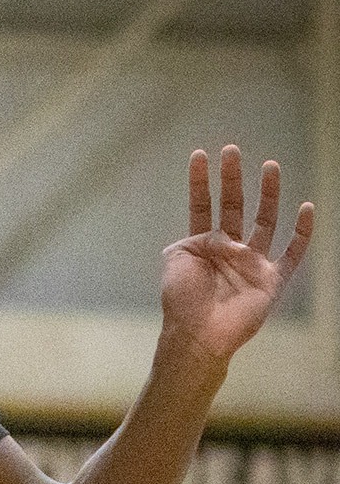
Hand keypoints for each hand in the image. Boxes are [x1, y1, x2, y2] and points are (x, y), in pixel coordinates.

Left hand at [160, 145, 314, 364]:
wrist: (198, 333)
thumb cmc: (181, 299)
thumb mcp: (177, 260)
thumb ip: (194, 238)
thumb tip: (220, 234)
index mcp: (201, 244)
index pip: (202, 205)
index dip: (201, 181)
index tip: (200, 155)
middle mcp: (229, 249)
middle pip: (234, 206)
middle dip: (233, 179)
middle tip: (232, 150)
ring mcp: (252, 263)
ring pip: (265, 221)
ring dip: (268, 194)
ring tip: (269, 166)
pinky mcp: (272, 279)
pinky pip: (292, 253)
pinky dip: (302, 232)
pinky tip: (307, 207)